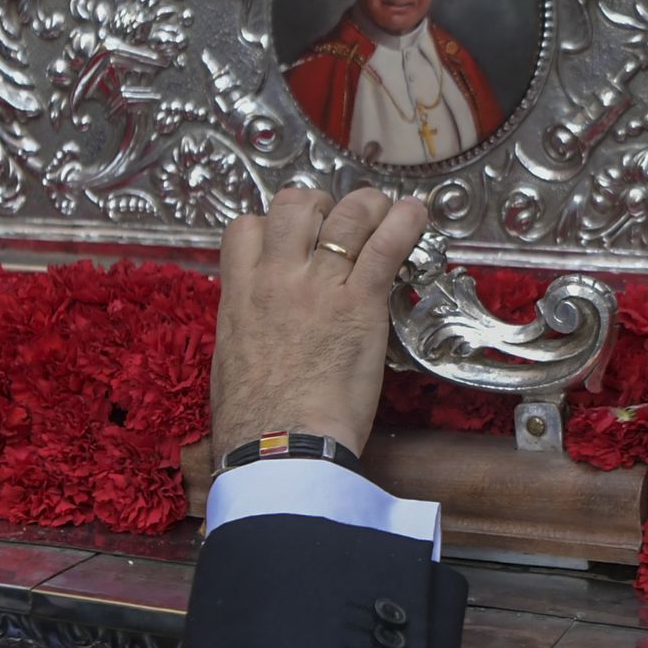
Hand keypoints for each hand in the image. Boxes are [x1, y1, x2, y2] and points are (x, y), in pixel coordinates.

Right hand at [210, 186, 427, 461]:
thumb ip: (245, 332)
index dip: (268, 223)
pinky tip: (416, 216)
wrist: (277, 443)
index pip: (245, 228)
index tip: (288, 236)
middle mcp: (275, 279)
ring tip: (383, 210)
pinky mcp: (359, 303)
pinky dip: (405, 223)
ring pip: (344, 214)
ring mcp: (318, 286)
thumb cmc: (251, 421)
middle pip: (293, 206)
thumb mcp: (231, 363)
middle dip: (318, 204)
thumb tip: (252, 334)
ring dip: (367, 205)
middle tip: (337, 220)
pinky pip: (385, 245)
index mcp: (239, 295)